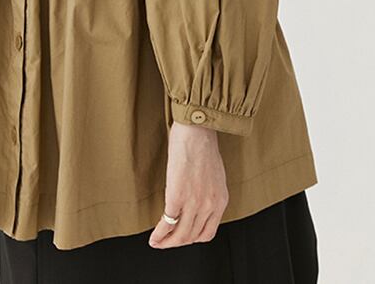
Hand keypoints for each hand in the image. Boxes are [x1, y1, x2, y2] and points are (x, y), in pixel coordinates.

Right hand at [148, 121, 228, 247]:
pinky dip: (159, 234)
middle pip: (192, 236)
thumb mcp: (215, 175)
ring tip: (157, 243)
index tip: (182, 237)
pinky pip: (167, 224)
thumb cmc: (203, 145)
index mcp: (220, 200)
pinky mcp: (177, 196)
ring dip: (167, 243)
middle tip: (165, 243)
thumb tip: (197, 202)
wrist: (196, 131)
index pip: (207, 232)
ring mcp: (194, 202)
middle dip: (177, 243)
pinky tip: (153, 237)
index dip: (193, 239)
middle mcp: (209, 205)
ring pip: (180, 235)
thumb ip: (209, 192)